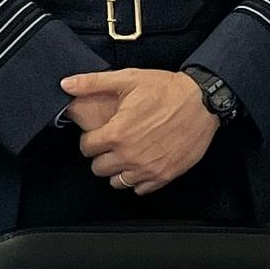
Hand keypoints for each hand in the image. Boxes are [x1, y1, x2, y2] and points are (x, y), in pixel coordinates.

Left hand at [63, 68, 217, 195]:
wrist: (202, 101)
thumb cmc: (167, 89)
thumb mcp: (128, 79)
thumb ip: (93, 83)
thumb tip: (67, 84)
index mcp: (117, 133)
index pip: (86, 148)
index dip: (90, 140)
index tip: (98, 135)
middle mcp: (130, 155)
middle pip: (98, 168)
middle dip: (101, 156)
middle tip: (112, 144)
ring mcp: (147, 168)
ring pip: (117, 182)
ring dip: (118, 170)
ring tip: (126, 155)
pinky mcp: (164, 175)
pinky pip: (140, 189)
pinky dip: (138, 180)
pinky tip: (142, 164)